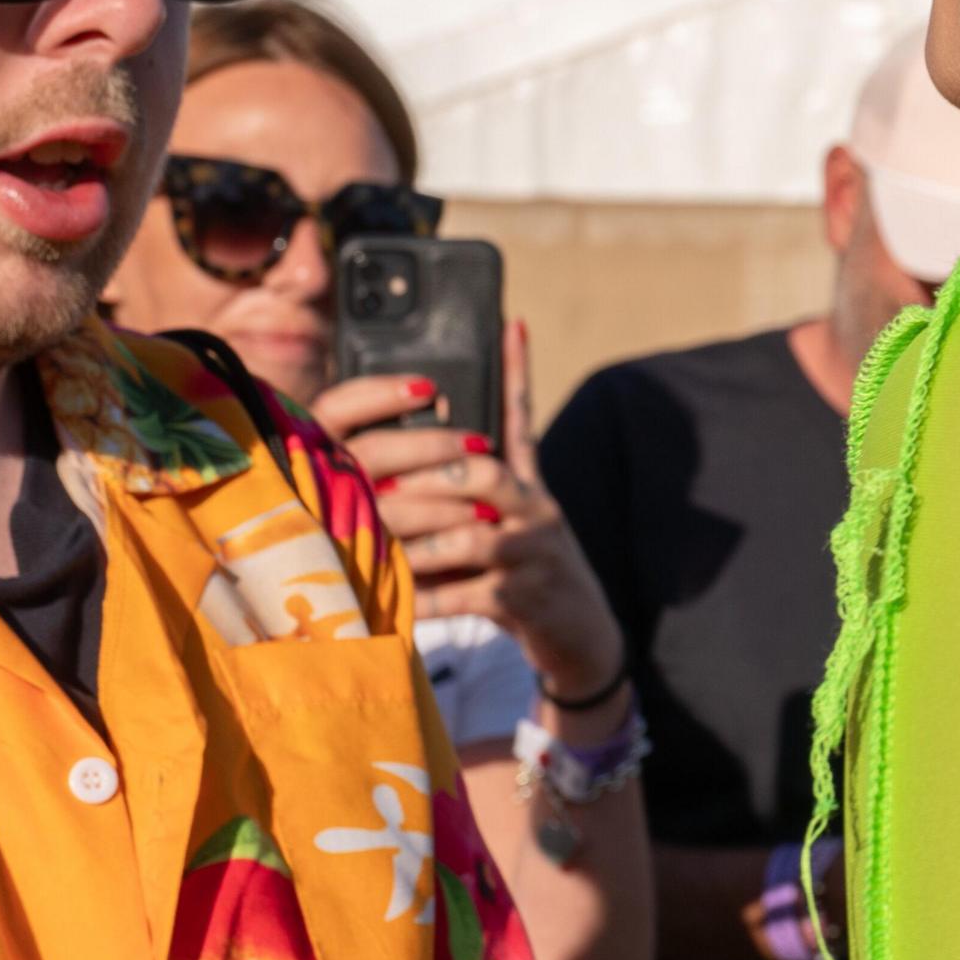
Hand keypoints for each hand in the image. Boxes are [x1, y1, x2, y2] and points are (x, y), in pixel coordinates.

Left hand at [313, 323, 627, 705]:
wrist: (580, 636)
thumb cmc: (523, 572)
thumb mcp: (505, 524)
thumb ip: (463, 497)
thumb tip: (397, 474)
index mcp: (527, 485)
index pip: (522, 417)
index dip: (517, 371)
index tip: (511, 323)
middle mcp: (536, 510)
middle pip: (483, 473)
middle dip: (427, 478)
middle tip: (380, 488)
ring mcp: (532, 555)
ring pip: (469, 537)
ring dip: (417, 544)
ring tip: (379, 546)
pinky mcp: (523, 599)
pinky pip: (465, 595)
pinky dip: (426, 600)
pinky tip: (397, 604)